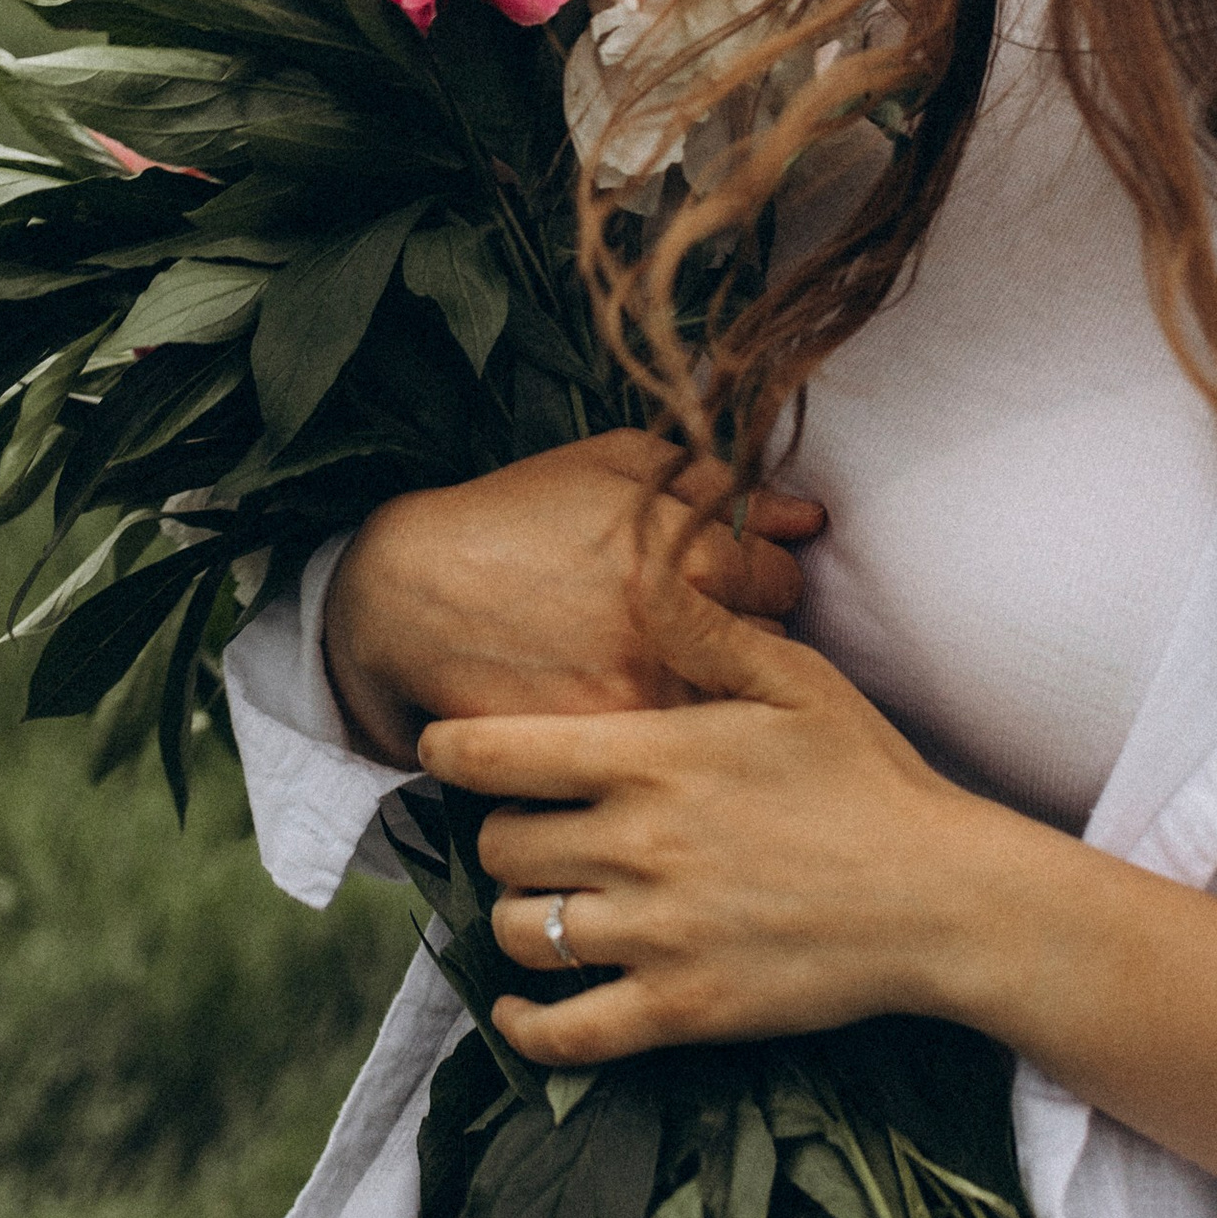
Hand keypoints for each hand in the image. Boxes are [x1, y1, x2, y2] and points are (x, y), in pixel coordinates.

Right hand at [321, 430, 823, 769]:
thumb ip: (718, 485)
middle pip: (772, 646)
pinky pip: (680, 751)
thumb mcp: (610, 466)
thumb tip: (809, 518)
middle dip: (743, 636)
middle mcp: (673, 629)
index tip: (723, 583)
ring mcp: (641, 698)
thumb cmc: (516, 516)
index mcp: (682, 548)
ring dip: (717, 692)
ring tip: (669, 669)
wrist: (406, 597)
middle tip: (696, 630)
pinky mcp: (604, 750)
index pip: (783, 576)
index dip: (755, 577)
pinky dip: (674, 735)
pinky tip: (641, 708)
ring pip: (734, 709)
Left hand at [421, 560, 1216, 1217]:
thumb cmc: (872, 778)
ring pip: (520, 933)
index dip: (449, 752)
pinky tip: (521, 1010)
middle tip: (527, 831)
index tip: (441, 752)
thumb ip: (707, 629)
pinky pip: (565, 1033)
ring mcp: (654, 933)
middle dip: (500, 836)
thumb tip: (647, 571)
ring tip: (542, 905)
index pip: (494, 754)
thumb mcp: (797, 679)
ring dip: (516, 919)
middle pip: (498, 848)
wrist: (942, 898)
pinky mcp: (681, 1008)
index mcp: (649, 756)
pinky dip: (527, 1026)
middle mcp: (635, 844)